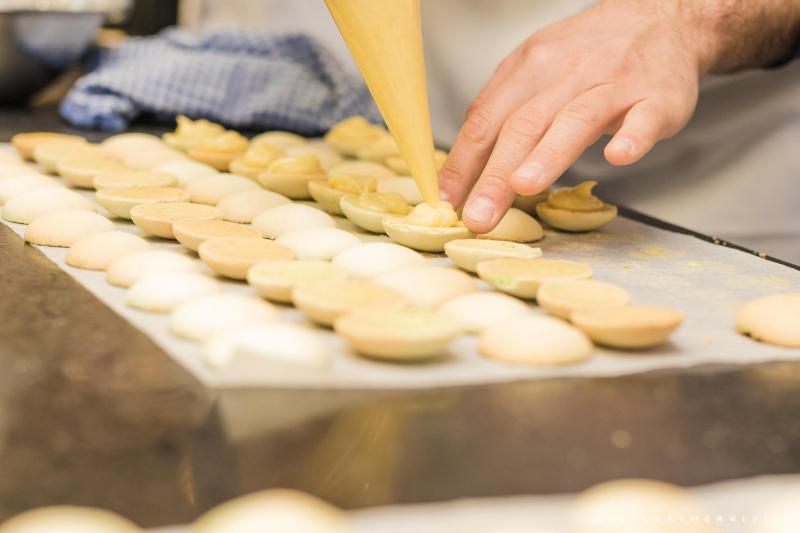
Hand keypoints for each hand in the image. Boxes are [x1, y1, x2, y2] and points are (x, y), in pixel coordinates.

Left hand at [439, 0, 708, 232]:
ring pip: (575, 120)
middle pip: (523, 126)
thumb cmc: (588, 55)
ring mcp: (613, 85)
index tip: (448, 201)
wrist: (660, 17)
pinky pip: (644, 119)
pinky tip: (617, 157)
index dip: (463, 162)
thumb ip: (501, 113)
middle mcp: (566, 74)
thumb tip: (461, 169)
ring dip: (548, 155)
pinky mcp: (657, 98)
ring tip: (524, 187)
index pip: (486, 119)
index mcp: (529, 69)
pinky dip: (632, 138)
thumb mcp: (534, 69)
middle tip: (479, 216)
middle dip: (495, 175)